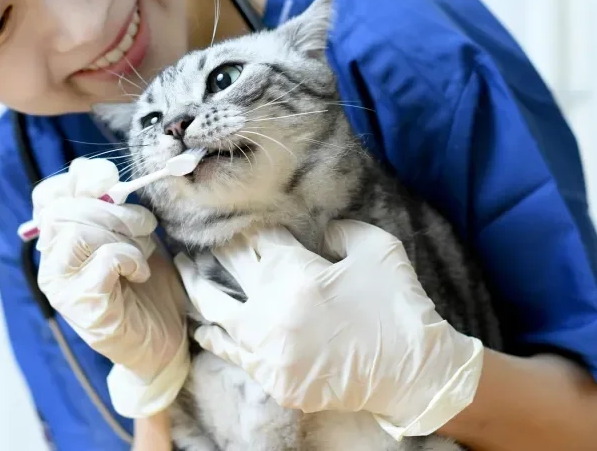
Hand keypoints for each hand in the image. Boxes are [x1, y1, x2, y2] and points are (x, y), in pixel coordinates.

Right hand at [33, 157, 189, 417]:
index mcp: (60, 240)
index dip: (79, 180)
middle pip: (64, 210)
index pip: (48, 196)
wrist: (165, 338)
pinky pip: (102, 262)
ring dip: (122, 234)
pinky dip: (128, 259)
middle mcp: (51, 263)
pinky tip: (139, 273)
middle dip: (112, 209)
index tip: (110, 183)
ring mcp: (62, 288)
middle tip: (143, 225)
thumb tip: (91, 170)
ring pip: (78, 234)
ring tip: (142, 251)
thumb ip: (110, 206)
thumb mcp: (130, 234)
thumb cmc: (146, 284)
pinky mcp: (83, 307)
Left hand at [174, 220, 483, 439]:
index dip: (247, 227)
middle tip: (197, 235)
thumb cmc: (398, 306)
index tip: (235, 217)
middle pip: (229, 269)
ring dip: (198, 287)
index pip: (256, 240)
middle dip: (215, 249)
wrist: (414, 373)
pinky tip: (204, 325)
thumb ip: (340, 229)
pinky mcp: (273, 380)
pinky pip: (231, 352)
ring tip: (183, 270)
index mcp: (295, 273)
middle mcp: (272, 311)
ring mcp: (268, 350)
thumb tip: (318, 233)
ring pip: (216, 312)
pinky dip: (215, 335)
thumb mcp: (376, 248)